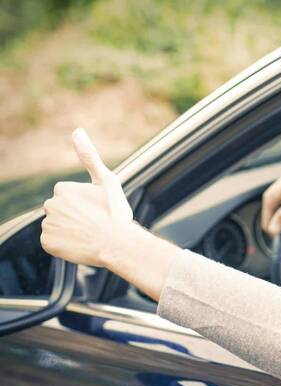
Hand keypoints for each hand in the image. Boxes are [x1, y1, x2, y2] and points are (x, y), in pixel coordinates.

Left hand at [41, 128, 133, 266]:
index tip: (99, 211)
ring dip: (70, 231)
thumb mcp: (107, 181)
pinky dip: (65, 245)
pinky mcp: (48, 243)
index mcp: (63, 189)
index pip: (70, 198)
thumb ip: (89, 155)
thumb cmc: (116, 212)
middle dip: (75, 217)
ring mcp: (48, 225)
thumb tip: (77, 130)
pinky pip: (53, 243)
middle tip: (95, 224)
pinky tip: (80, 245)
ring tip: (89, 235)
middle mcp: (50, 205)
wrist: (117, 245)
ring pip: (58, 227)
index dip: (86, 205)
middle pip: (62, 212)